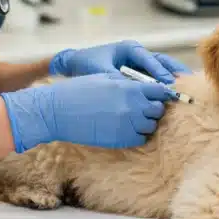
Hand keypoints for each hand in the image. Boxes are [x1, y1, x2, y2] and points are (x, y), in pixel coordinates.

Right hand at [0, 73, 174, 151]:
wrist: (58, 111)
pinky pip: (140, 139)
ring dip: (145, 123)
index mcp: (130, 87)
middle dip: (153, 109)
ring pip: (151, 126)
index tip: (157, 97)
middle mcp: (133, 105)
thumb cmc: (79, 91)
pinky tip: (125, 130)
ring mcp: (128, 124)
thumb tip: (145, 88)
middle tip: (143, 109)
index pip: (159, 91)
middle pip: (158, 109)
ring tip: (131, 120)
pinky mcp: (120, 139)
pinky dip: (137, 135)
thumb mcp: (106, 78)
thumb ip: (127, 83)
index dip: (160, 94)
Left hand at [48, 39, 190, 83]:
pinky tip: (174, 92)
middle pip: (161, 61)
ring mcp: (139, 62)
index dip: (159, 72)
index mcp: (129, 48)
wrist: (75, 64)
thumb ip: (116, 79)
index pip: (148, 59)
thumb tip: (131, 90)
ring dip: (173, 76)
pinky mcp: (139, 72)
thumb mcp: (100, 71)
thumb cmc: (87, 64)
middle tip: (188, 81)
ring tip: (188, 86)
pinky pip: (154, 76)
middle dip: (174, 71)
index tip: (167, 83)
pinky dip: (165, 83)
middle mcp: (137, 54)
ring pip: (161, 67)